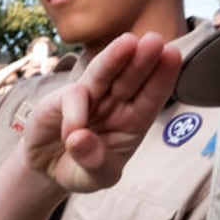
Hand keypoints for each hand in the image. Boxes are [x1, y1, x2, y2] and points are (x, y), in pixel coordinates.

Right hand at [23, 33, 180, 193]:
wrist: (46, 168)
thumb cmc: (81, 168)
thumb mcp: (94, 179)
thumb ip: (95, 164)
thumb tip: (80, 138)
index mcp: (133, 121)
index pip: (151, 97)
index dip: (162, 77)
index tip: (173, 55)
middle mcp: (114, 104)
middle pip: (131, 78)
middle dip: (143, 59)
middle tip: (154, 40)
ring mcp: (89, 98)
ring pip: (103, 74)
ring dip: (114, 59)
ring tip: (128, 43)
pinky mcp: (60, 99)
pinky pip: (72, 97)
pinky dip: (76, 111)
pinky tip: (74, 133)